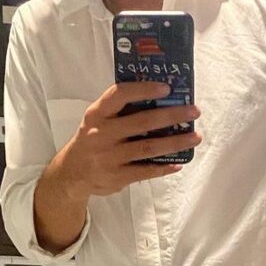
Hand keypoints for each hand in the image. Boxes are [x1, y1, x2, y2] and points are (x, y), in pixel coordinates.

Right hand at [56, 81, 201, 199]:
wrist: (71, 173)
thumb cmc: (92, 139)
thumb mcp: (97, 120)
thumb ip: (120, 110)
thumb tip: (159, 99)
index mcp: (97, 114)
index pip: (120, 95)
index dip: (144, 90)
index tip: (166, 87)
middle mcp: (102, 134)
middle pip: (142, 122)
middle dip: (172, 116)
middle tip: (193, 112)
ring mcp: (109, 157)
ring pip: (148, 148)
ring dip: (175, 142)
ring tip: (194, 137)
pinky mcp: (116, 177)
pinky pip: (145, 171)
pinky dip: (164, 167)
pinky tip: (178, 162)